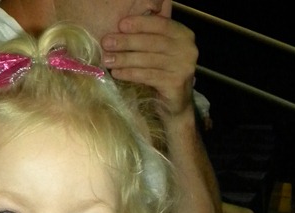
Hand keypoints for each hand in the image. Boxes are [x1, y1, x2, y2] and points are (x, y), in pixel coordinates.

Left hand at [101, 1, 196, 118]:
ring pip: (148, 60)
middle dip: (127, 42)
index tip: (120, 25)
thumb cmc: (163, 76)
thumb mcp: (159, 52)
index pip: (161, 25)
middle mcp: (187, 49)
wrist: (174, 107)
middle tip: (107, 42)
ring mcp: (183, 67)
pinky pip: (147, 76)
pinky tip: (117, 73)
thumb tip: (125, 23)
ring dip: (125, 59)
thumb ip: (150, 36)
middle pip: (152, 42)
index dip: (140, 24)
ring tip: (107, 60)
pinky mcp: (175, 83)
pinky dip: (130, 74)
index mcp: (184, 35)